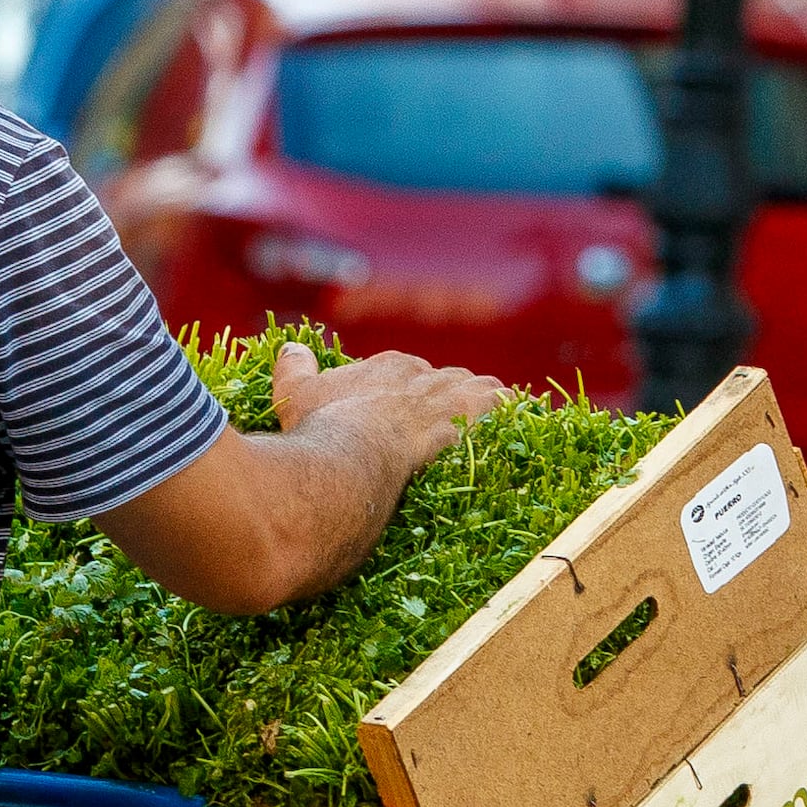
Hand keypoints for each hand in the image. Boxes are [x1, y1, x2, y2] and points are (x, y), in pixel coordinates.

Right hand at [272, 340, 505, 471]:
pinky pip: (502, 406)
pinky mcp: (472, 420)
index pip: (409, 373)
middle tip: (452, 423)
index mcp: (387, 367)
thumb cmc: (323, 430)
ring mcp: (450, 397)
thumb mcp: (296, 395)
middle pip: (446, 381)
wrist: (352, 456)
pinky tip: (515, 426)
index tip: (408, 413)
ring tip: (492, 422)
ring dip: (485, 406)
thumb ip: (294, 368)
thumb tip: (291, 349)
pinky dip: (508, 414)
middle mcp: (423, 376)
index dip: (412, 393)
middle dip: (450, 399)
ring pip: (478, 391)